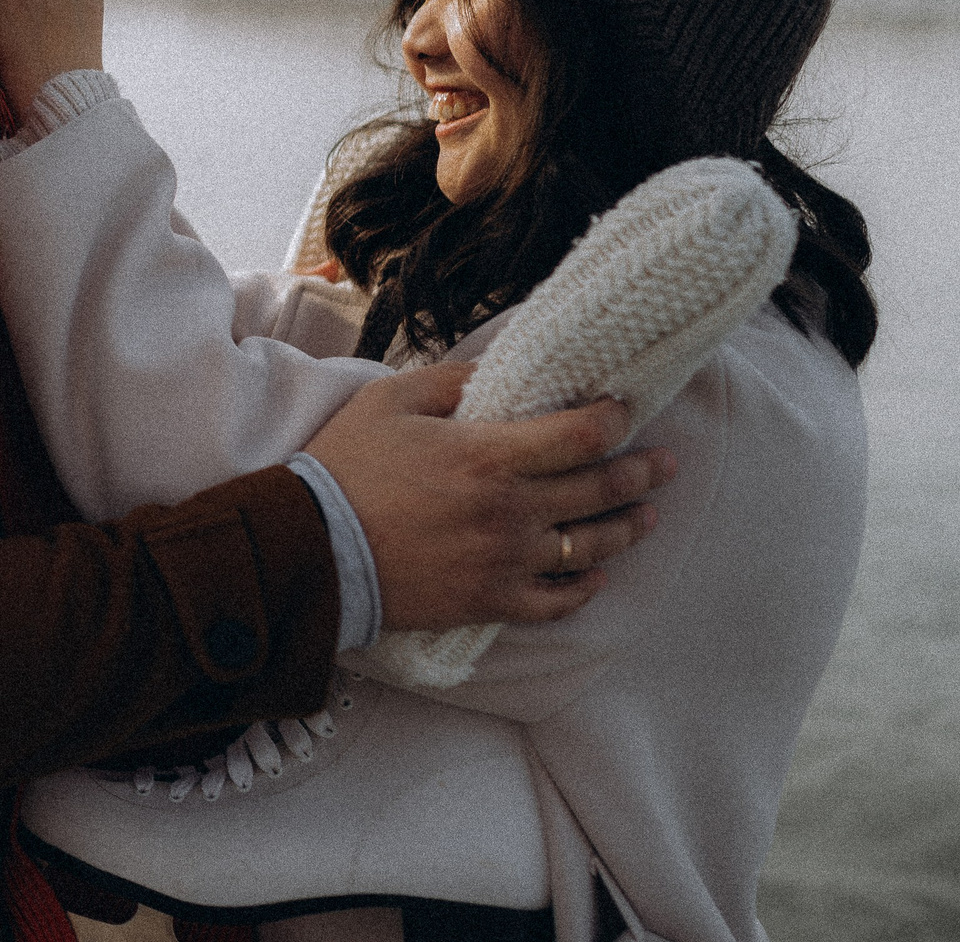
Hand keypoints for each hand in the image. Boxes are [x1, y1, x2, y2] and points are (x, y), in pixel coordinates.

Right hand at [303, 361, 675, 629]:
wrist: (311, 547)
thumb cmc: (344, 467)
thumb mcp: (389, 400)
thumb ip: (451, 381)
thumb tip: (499, 374)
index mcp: (489, 455)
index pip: (582, 435)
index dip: (614, 419)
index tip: (625, 409)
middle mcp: (510, 510)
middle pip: (600, 489)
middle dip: (641, 471)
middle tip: (664, 462)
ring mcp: (505, 561)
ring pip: (590, 546)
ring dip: (627, 527)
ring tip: (646, 515)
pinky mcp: (490, 600)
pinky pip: (556, 600)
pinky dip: (583, 587)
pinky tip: (595, 574)